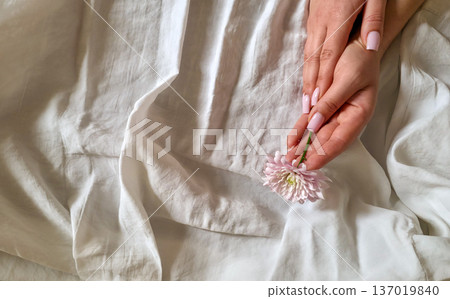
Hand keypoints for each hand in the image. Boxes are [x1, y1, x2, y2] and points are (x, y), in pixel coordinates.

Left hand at [288, 37, 380, 169]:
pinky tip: (291, 139)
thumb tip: (313, 125)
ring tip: (289, 157)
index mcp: (360, 113)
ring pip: (317, 133)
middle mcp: (348, 117)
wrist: (359, 40)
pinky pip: (311, 120)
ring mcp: (336, 112)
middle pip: (327, 140)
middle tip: (293, 164)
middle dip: (310, 153)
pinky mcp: (325, 105)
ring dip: (303, 145)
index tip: (309, 165)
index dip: (324, 154)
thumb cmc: (359, 58)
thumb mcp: (347, 78)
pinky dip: (301, 129)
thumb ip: (330, 102)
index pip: (341, 140)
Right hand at [302, 0, 385, 112]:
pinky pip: (307, 48)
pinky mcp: (312, 21)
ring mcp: (314, 23)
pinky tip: (306, 78)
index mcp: (338, 20)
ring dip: (306, 79)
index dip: (324, 79)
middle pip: (314, 60)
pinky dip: (306, 66)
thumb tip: (372, 47)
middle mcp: (322, 24)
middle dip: (311, 86)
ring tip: (305, 100)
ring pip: (308, 55)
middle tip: (308, 108)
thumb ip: (373, 21)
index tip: (320, 100)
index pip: (329, 55)